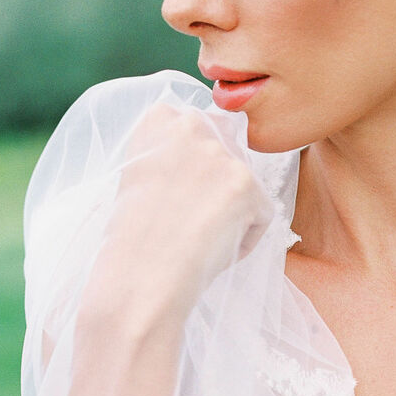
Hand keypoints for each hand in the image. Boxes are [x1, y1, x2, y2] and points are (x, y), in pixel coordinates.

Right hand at [102, 104, 274, 315]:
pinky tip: (213, 249)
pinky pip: (262, 215)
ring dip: (230, 212)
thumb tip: (210, 162)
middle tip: (190, 217)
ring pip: (245, 184)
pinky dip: (244, 239)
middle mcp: (191, 125)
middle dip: (219, 181)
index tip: (173, 193)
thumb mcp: (140, 176)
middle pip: (228, 147)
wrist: (139, 277)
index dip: (192, 166)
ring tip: (196, 237)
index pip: (197, 126)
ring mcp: (220, 153)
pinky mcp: (246, 184)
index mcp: (158, 119)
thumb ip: (173, 155)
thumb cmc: (133, 240)